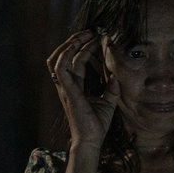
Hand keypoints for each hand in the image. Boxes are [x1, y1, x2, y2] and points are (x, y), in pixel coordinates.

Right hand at [45, 29, 117, 149]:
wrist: (91, 140)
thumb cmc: (96, 124)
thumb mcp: (108, 101)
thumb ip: (111, 87)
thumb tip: (115, 74)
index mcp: (74, 86)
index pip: (74, 61)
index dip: (83, 47)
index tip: (96, 37)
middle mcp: (66, 85)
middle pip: (62, 56)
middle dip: (74, 41)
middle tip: (90, 32)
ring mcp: (65, 88)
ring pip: (58, 59)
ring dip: (70, 45)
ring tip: (84, 36)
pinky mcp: (68, 92)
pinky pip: (61, 69)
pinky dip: (68, 55)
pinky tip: (80, 47)